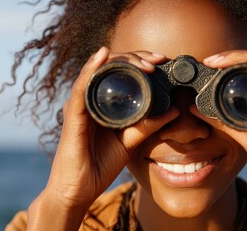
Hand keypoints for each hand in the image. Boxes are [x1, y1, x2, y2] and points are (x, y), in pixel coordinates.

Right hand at [26, 47, 177, 229]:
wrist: (78, 191)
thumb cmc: (98, 166)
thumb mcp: (130, 142)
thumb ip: (147, 126)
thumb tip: (174, 110)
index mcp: (102, 104)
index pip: (119, 73)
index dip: (140, 62)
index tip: (162, 61)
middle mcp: (89, 100)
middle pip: (110, 67)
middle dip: (135, 59)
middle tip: (158, 60)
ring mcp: (79, 105)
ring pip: (98, 72)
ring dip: (121, 60)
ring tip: (143, 60)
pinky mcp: (72, 115)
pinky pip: (81, 87)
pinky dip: (91, 69)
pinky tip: (103, 55)